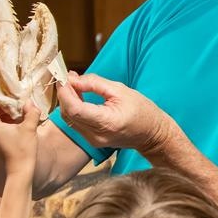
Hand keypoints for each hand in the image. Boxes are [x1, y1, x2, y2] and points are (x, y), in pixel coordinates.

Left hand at [0, 99, 38, 171]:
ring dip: (2, 116)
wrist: (20, 169)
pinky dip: (1, 125)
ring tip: (16, 116)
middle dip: (2, 108)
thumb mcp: (29, 128)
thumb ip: (30, 112)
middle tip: (15, 106)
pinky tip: (14, 126)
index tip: (10, 99)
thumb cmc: (23, 149)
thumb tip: (29, 102)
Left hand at [56, 73, 178, 154]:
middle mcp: (97, 135)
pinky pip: (75, 123)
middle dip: (64, 94)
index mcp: (107, 122)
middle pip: (68, 113)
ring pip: (69, 119)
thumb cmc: (142, 111)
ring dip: (67, 100)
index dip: (65, 92)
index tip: (65, 78)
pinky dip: (73, 108)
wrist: (152, 134)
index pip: (75, 109)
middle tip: (68, 77)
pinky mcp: (92, 140)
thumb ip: (94, 83)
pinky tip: (78, 96)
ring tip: (74, 85)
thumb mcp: (121, 90)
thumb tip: (73, 79)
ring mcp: (93, 140)